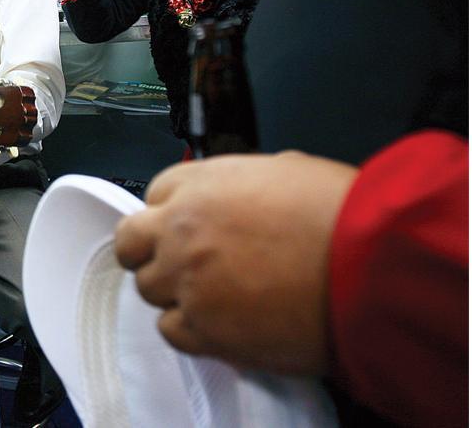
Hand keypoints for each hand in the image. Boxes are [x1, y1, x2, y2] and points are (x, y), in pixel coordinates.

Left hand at [114, 151, 357, 374]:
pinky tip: (224, 323)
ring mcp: (187, 280)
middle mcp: (181, 229)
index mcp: (202, 184)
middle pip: (131, 241)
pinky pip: (170, 330)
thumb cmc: (344, 216)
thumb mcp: (288, 172)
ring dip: (175, 292)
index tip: (188, 226)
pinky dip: (191, 329)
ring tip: (219, 296)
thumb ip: (245, 186)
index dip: (172, 212)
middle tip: (180, 263)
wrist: (370, 268)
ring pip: (149, 288)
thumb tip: (245, 199)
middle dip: (149, 250)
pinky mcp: (202, 328)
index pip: (156, 194)